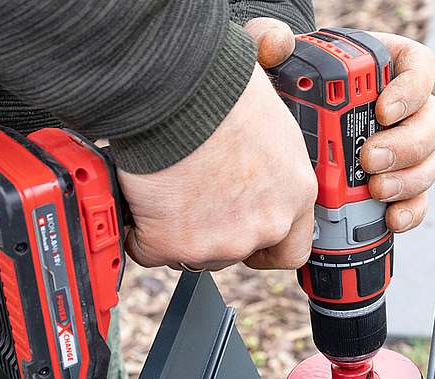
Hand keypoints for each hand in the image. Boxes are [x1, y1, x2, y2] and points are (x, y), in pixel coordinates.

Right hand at [117, 65, 316, 270]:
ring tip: (164, 185)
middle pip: (234, 250)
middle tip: (190, 195)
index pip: (291, 249)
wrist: (178, 89)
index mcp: (295, 193)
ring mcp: (221, 241)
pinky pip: (148, 247)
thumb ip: (274, 149)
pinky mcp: (174, 245)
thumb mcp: (273, 117)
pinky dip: (138, 227)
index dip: (264, 247)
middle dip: (210, 230)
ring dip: (175, 228)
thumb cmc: (223, 88)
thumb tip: (275, 71)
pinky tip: (140, 194)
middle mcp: (265, 224)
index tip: (247, 237)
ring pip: (191, 251)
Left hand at [246, 20, 434, 232]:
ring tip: (375, 190)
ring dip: (409, 180)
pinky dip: (410, 211)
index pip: (421, 67)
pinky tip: (391, 219)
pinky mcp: (401, 183)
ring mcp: (409, 148)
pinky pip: (420, 199)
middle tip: (369, 158)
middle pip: (434, 120)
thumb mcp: (274, 62)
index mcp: (387, 68)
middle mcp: (407, 108)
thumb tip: (276, 42)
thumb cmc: (287, 90)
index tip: (383, 111)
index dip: (412, 89)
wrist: (284, 131)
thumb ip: (268, 43)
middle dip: (408, 144)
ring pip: (432, 161)